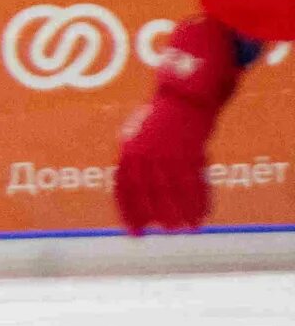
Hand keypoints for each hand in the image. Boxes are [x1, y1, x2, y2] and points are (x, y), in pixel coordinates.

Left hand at [116, 16, 248, 235]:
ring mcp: (165, 151)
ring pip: (171, 190)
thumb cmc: (163, 118)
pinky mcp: (187, 148)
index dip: (128, 212)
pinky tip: (202, 214)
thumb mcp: (141, 139)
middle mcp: (142, 152)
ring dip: (179, 213)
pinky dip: (197, 200)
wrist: (184, 92)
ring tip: (185, 230)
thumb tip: (135, 196)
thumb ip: (137, 164)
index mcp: (127, 150)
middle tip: (163, 234)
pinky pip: (192, 181)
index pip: (123, 188)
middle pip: (147, 192)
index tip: (134, 233)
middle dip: (155, 216)